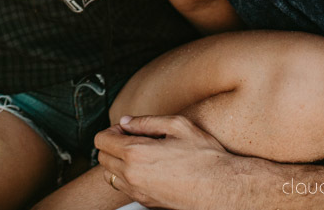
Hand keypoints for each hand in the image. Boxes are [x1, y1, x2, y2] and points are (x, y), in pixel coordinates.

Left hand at [94, 115, 250, 209]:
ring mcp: (138, 192)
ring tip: (138, 155)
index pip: (101, 140)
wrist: (222, 188)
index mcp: (136, 152)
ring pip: (110, 175)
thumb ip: (146, 121)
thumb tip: (126, 122)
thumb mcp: (177, 126)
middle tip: (132, 140)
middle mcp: (132, 175)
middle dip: (112, 145)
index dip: (112, 131)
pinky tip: (146, 170)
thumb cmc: (205, 157)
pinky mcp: (146, 203)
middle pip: (102, 157)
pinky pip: (124, 189)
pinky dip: (127, 178)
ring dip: (117, 163)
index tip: (126, 130)